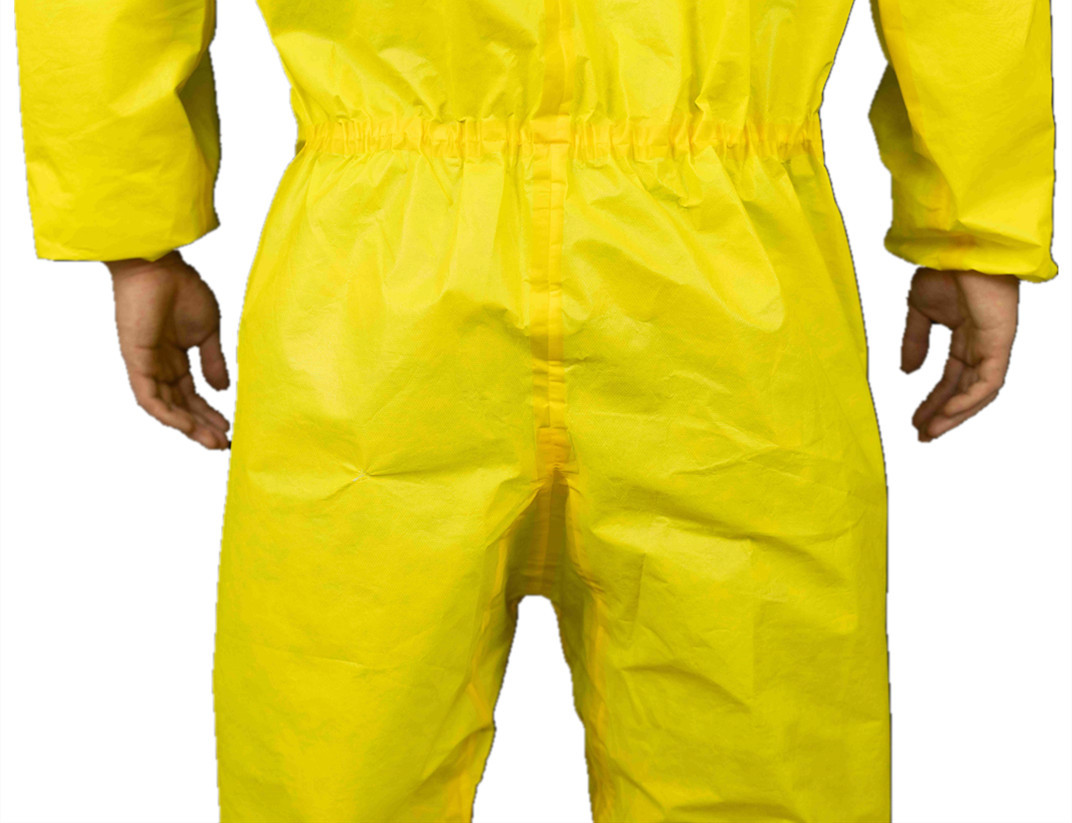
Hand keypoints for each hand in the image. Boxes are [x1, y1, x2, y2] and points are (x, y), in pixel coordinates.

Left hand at [106, 250, 230, 449]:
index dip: (209, 413)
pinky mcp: (137, 363)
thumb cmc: (182, 289)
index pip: (191, 394)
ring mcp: (147, 366)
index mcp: (176, 358)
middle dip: (202, 426)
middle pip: (181, 406)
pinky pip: (149, 398)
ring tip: (212, 441)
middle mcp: (160, 366)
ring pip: (166, 408)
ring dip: (188, 427)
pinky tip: (187, 426)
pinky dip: (168, 415)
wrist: (159, 266)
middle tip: (223, 443)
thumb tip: (222, 389)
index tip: (229, 428)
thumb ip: (213, 362)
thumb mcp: (208, 332)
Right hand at [901, 267, 1018, 441]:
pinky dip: (969, 401)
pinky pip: (988, 382)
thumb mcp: (920, 310)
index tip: (915, 421)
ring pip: (978, 393)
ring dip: (955, 415)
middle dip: (943, 415)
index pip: (951, 378)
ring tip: (932, 431)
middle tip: (923, 435)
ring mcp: (993, 345)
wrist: (959, 247)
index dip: (933, 401)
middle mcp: (982, 345)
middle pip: (964, 390)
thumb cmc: (944, 268)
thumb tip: (907, 372)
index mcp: (966, 336)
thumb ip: (914, 342)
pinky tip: (949, 413)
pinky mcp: (1000, 343)